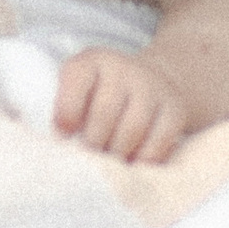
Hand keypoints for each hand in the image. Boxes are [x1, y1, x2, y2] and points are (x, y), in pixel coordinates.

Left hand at [54, 45, 191, 165]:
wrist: (149, 80)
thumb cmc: (101, 95)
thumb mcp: (78, 88)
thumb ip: (63, 108)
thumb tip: (54, 142)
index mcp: (92, 61)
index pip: (77, 78)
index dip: (66, 112)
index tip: (62, 137)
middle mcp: (124, 68)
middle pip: (104, 112)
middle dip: (92, 144)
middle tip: (87, 161)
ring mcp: (152, 87)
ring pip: (133, 129)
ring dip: (116, 155)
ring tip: (108, 166)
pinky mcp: (174, 108)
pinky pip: (160, 140)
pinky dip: (144, 159)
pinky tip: (132, 164)